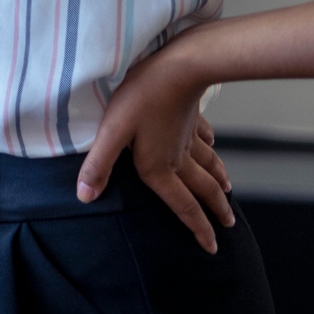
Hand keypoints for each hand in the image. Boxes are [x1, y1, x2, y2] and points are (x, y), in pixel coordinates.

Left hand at [78, 42, 234, 252]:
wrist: (179, 66)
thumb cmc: (141, 98)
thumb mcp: (113, 132)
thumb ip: (99, 165)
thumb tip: (85, 197)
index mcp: (161, 166)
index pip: (182, 205)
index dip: (197, 228)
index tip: (212, 248)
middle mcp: (180, 156)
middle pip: (202, 189)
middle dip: (215, 210)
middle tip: (228, 226)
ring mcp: (189, 135)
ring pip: (208, 164)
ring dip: (218, 181)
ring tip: (227, 193)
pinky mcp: (192, 115)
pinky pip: (205, 135)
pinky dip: (211, 145)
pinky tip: (213, 144)